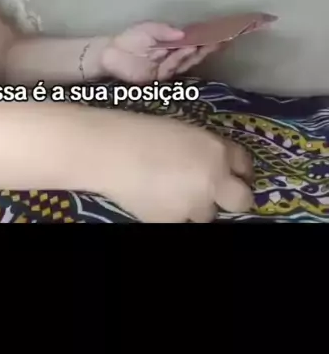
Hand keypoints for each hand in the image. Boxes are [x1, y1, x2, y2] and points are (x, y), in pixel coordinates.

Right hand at [97, 111, 253, 222]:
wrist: (110, 152)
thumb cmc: (140, 131)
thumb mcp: (185, 131)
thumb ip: (207, 150)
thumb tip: (217, 165)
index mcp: (217, 150)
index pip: (245, 164)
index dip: (240, 170)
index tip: (234, 174)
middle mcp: (214, 180)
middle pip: (242, 199)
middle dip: (233, 196)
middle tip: (217, 193)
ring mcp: (195, 205)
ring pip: (208, 214)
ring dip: (197, 206)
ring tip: (173, 193)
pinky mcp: (172, 222)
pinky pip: (182, 222)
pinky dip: (173, 215)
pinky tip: (157, 201)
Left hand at [100, 21, 222, 83]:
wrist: (110, 54)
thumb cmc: (129, 39)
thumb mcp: (148, 29)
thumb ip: (165, 31)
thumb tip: (183, 34)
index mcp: (172, 45)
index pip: (193, 43)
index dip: (207, 40)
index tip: (222, 34)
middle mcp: (172, 57)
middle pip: (194, 54)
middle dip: (207, 48)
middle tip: (222, 41)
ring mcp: (167, 69)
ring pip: (186, 62)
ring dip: (196, 52)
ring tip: (205, 43)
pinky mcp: (158, 78)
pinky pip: (173, 68)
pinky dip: (181, 58)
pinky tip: (189, 49)